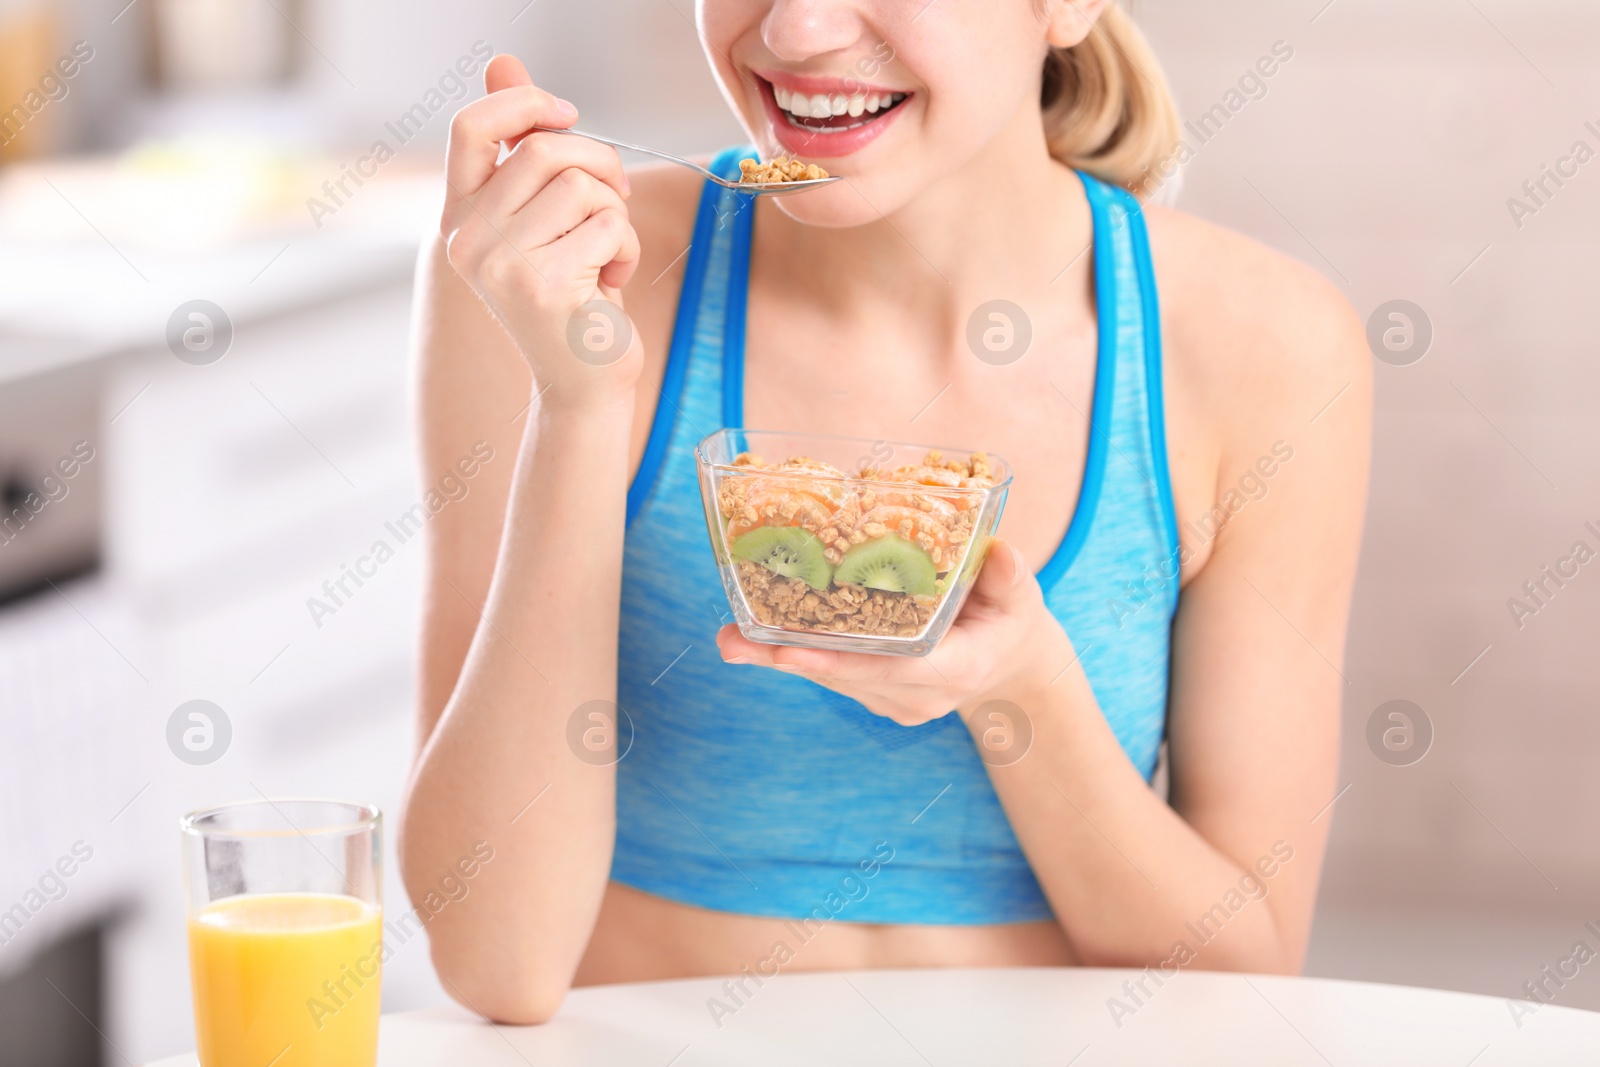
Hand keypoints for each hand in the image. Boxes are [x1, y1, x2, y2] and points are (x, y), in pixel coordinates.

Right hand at [441, 55, 641, 404]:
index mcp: (459, 218)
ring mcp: (501, 265)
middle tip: (614, 198)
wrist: (583, 384)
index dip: (524, 104)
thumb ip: (519, 147)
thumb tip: (504, 62)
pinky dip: (627, 248)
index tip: (568, 116)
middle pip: (544, 149)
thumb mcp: (543, 219)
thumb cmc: (571, 296)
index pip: (470, 127)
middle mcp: (468, 240)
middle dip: (599, 164)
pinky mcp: (544, 286)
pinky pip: (608, 225)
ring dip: (614, 214)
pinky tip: (611, 283)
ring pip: (581, 185)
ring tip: (607, 253)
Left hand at [716, 539, 1071, 726]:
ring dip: (782, 659)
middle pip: (848, 677)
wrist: (1008, 664)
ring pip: (834, 679)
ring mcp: (896, 703)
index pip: (894, 670)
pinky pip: (835, 676)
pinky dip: (799, 655)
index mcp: (957, 671)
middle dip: (791, 659)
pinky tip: (753, 638)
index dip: (840, 661)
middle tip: (736, 642)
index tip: (792, 653)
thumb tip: (1002, 552)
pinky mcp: (878, 697)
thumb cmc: (1010, 619)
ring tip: (731, 640)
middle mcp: (920, 697)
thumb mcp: (1020, 597)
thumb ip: (1009, 578)